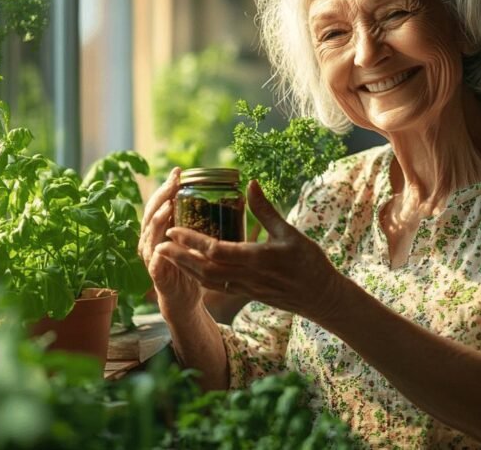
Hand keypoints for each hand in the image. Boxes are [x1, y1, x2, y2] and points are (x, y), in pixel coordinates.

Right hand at [138, 167, 202, 313]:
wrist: (184, 297)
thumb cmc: (190, 264)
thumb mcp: (195, 237)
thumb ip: (199, 219)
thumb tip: (222, 196)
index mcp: (161, 228)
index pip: (161, 201)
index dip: (168, 186)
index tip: (179, 171)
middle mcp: (151, 239)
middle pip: (152, 213)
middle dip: (161, 196)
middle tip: (173, 182)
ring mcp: (151, 256)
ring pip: (150, 234)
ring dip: (157, 220)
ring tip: (167, 206)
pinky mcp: (156, 274)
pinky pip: (155, 261)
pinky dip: (158, 251)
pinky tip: (161, 245)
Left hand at [156, 180, 345, 322]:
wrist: (321, 297)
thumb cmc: (310, 263)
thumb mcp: (290, 232)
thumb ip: (266, 209)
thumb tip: (250, 184)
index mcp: (258, 258)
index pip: (216, 250)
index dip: (192, 240)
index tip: (174, 227)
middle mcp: (247, 276)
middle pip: (204, 268)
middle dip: (179, 256)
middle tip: (159, 243)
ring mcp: (246, 288)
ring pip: (207, 280)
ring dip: (185, 268)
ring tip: (167, 256)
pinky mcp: (247, 294)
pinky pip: (217, 287)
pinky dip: (199, 277)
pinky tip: (190, 269)